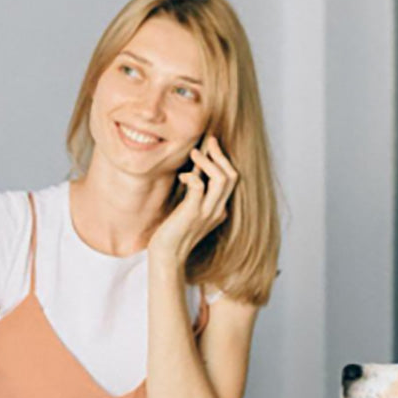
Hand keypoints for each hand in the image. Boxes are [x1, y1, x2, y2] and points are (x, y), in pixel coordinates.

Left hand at [147, 135, 237, 267]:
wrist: (166, 256)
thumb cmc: (173, 233)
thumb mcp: (188, 209)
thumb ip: (195, 191)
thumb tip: (195, 169)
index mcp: (219, 210)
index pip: (231, 179)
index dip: (223, 160)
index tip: (211, 146)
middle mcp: (217, 211)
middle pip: (232, 176)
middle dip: (221, 155)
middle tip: (209, 142)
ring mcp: (207, 213)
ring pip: (221, 179)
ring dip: (208, 162)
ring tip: (195, 153)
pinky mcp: (192, 213)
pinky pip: (199, 187)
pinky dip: (192, 176)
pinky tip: (182, 176)